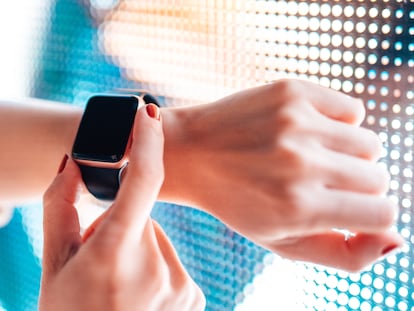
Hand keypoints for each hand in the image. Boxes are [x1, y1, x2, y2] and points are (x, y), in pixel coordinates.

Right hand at [39, 105, 204, 310]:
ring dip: (138, 249)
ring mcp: (178, 284)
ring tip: (117, 282)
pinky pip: (171, 262)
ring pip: (158, 240)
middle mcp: (156, 268)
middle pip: (143, 216)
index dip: (147, 143)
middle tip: (101, 258)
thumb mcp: (52, 263)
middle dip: (122, 226)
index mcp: (114, 255)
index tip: (149, 114)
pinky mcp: (192, 295)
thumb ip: (60, 207)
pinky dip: (154, 267)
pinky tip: (137, 293)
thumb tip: (74, 163)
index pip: (142, 183)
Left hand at [161, 79, 403, 271]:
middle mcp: (301, 163)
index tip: (346, 209)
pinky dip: (338, 124)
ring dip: (348, 155)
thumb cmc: (239, 202)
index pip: (383, 214)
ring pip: (369, 143)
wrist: (192, 153)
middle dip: (356, 187)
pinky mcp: (292, 92)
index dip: (369, 215)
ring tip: (312, 158)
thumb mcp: (283, 243)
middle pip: (379, 178)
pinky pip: (353, 109)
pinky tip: (307, 132)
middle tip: (319, 184)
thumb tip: (399, 239)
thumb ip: (345, 254)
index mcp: (299, 208)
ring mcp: (296, 123)